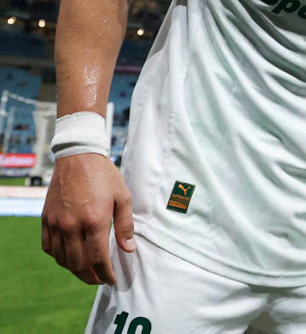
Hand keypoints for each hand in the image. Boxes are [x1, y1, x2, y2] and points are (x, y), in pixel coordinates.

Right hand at [41, 153, 135, 284]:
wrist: (78, 157)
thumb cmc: (104, 176)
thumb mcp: (123, 197)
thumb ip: (125, 226)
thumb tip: (128, 249)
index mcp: (94, 220)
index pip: (98, 259)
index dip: (105, 274)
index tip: (111, 279)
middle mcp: (72, 225)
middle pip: (78, 264)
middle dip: (90, 277)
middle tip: (99, 279)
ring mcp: (56, 223)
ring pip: (61, 259)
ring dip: (74, 269)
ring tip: (87, 271)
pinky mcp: (46, 219)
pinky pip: (48, 247)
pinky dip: (58, 257)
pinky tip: (69, 257)